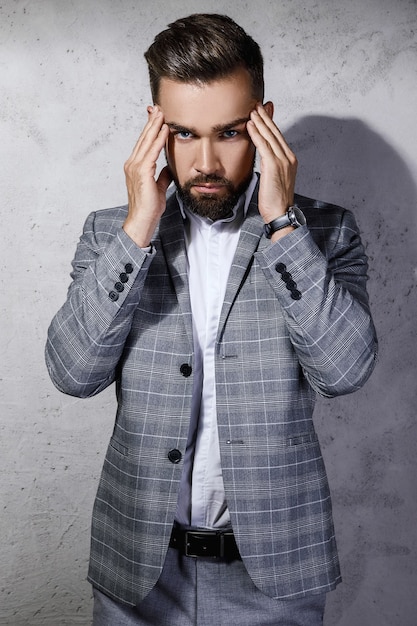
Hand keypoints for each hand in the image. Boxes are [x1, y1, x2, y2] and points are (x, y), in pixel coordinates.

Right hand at [123, 106, 172, 246]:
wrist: (142, 221)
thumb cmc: (149, 208)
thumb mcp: (158, 188)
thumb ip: (162, 176)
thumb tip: (168, 167)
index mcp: (135, 167)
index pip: (144, 143)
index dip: (150, 129)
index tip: (157, 117)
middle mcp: (132, 164)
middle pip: (143, 138)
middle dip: (152, 122)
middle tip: (159, 107)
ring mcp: (135, 168)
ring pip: (146, 142)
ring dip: (155, 126)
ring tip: (162, 113)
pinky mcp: (142, 173)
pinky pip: (152, 152)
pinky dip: (158, 140)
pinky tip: (164, 130)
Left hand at [247, 104, 297, 227]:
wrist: (280, 213)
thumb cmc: (275, 200)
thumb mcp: (273, 179)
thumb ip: (269, 165)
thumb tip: (263, 157)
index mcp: (290, 160)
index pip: (278, 137)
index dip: (270, 123)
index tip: (263, 112)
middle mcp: (288, 158)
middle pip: (275, 132)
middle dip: (265, 117)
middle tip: (256, 104)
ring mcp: (283, 161)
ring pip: (270, 136)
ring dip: (260, 121)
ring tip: (251, 110)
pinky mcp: (274, 166)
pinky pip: (263, 145)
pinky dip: (256, 134)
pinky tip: (250, 125)